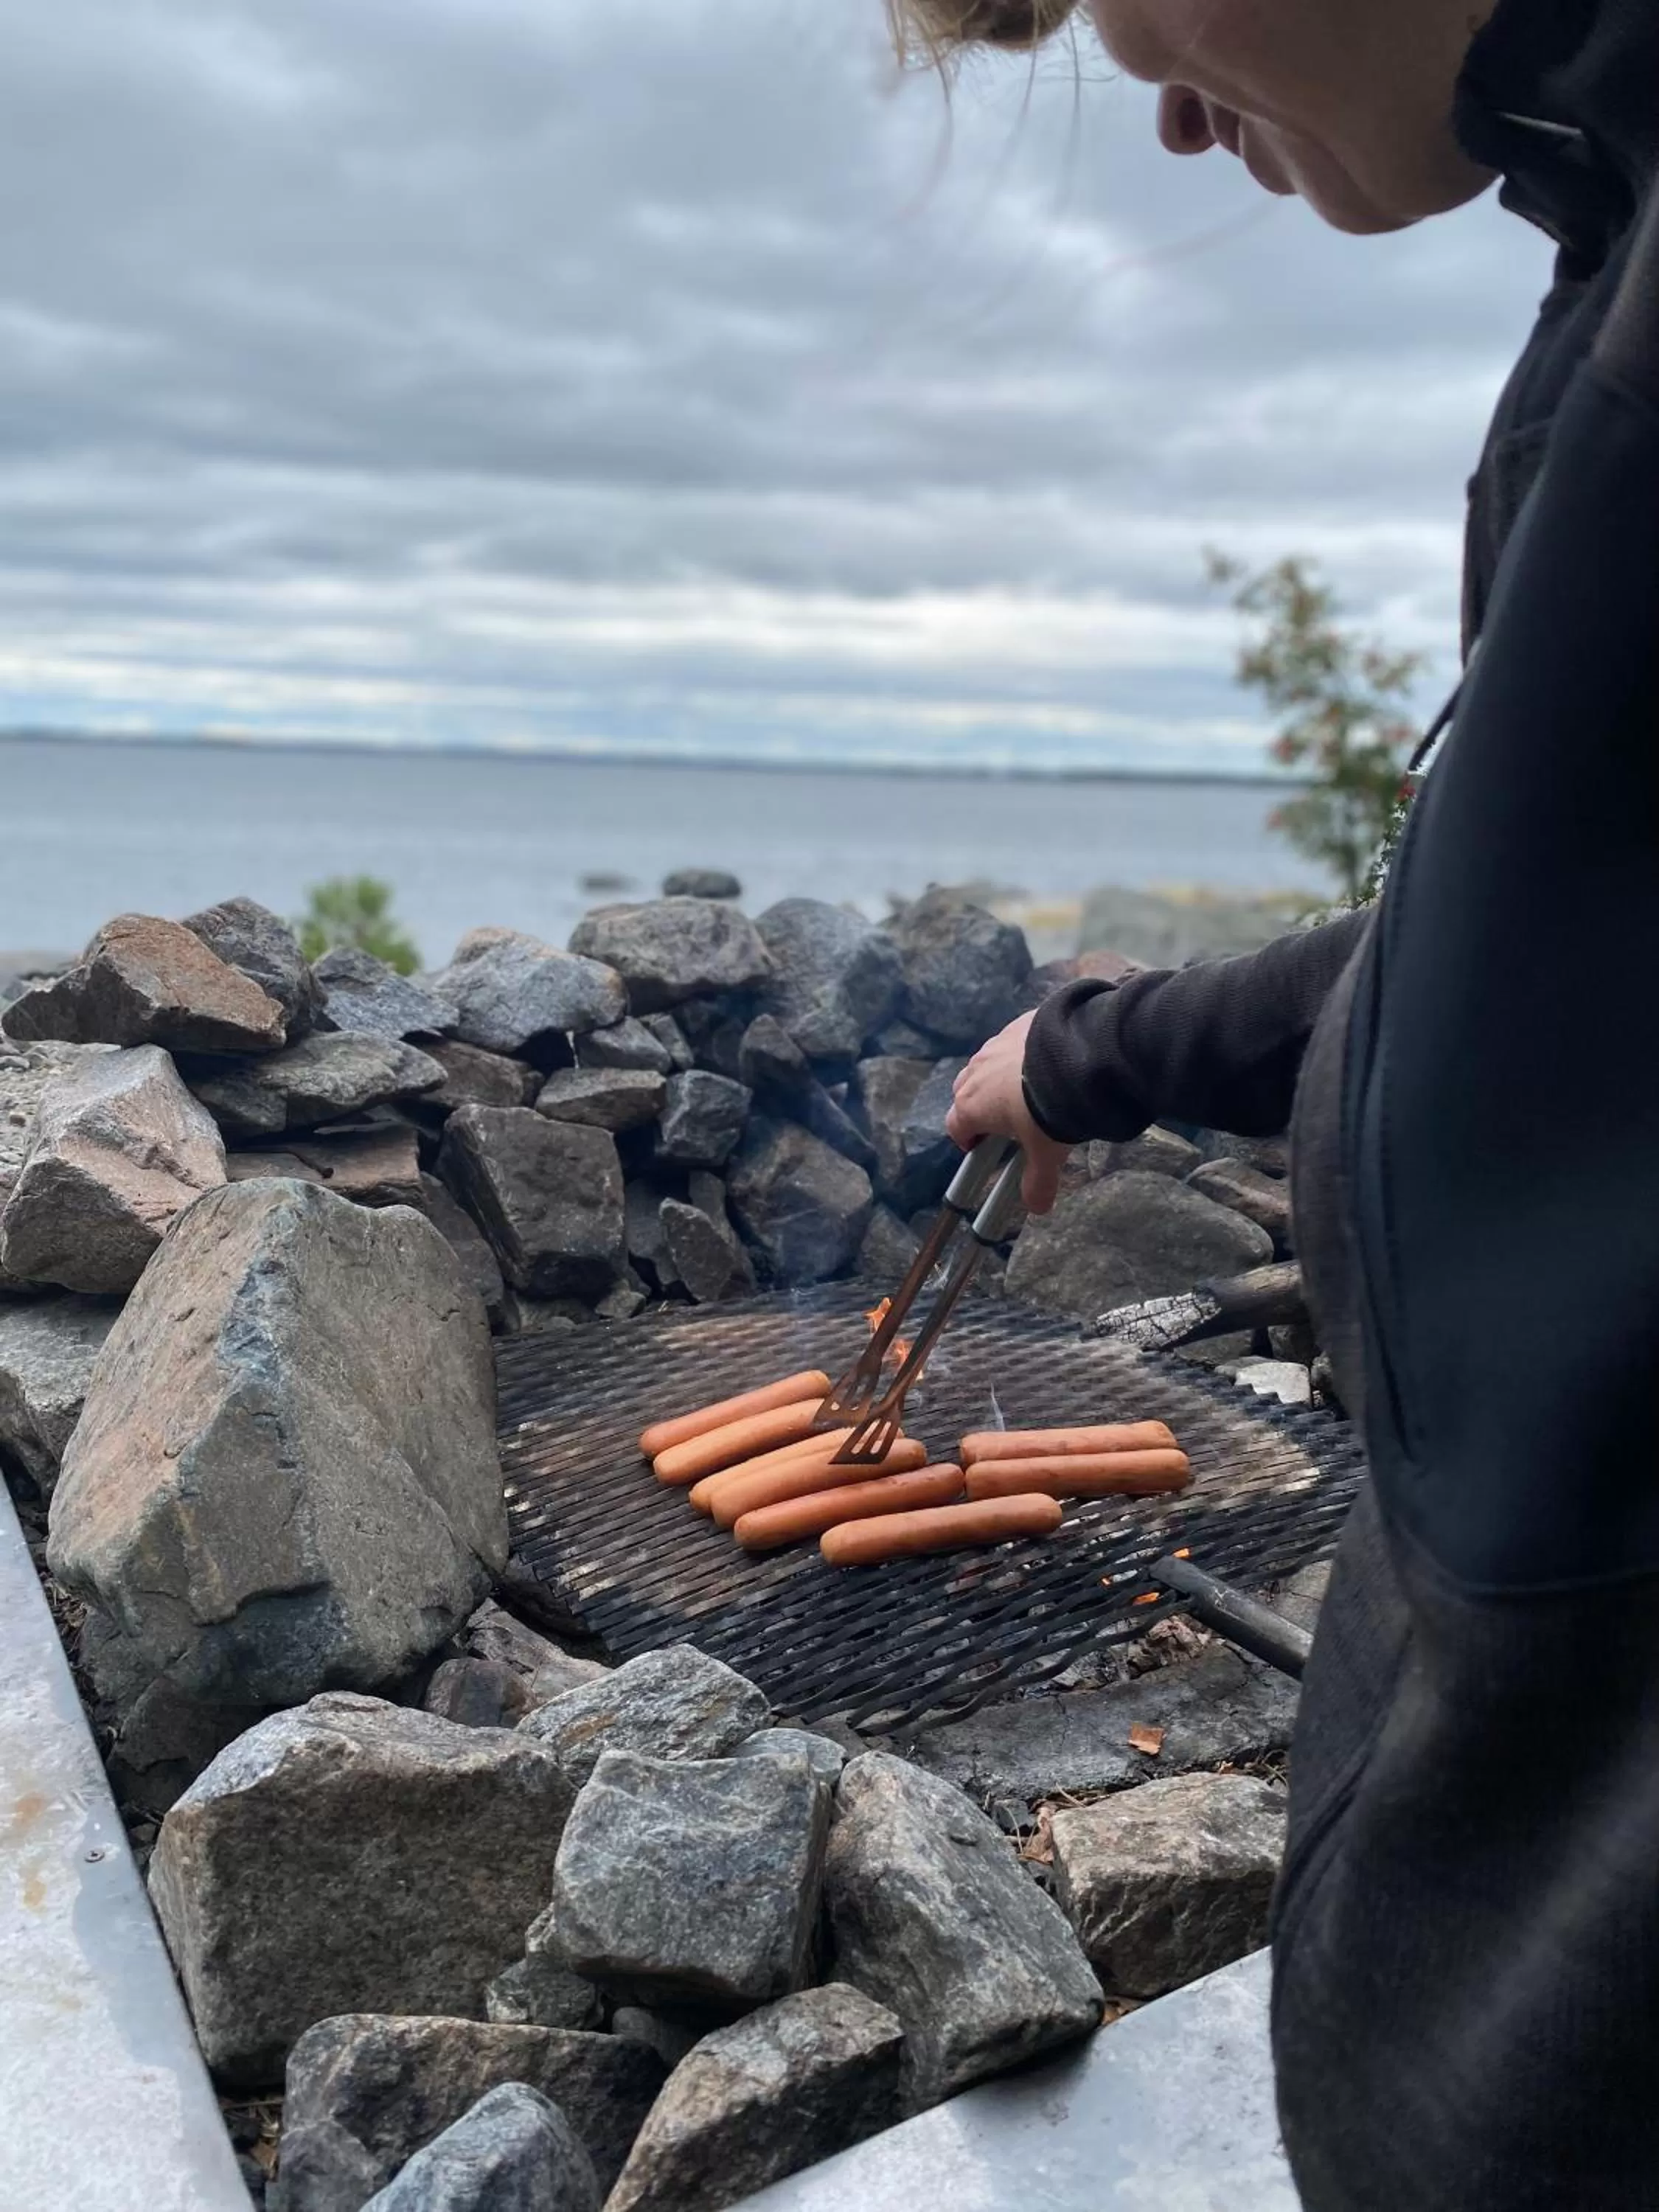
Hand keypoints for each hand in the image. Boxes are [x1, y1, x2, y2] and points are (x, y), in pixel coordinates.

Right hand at [945, 1011, 1072, 1213]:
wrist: (1077, 1055)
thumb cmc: (1050, 1110)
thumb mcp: (1046, 1151)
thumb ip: (1038, 1181)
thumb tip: (1037, 1208)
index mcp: (972, 1106)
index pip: (955, 1126)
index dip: (966, 1139)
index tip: (982, 1147)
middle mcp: (975, 1072)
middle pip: (964, 1092)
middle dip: (978, 1106)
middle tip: (1005, 1121)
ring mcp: (995, 1044)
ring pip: (985, 1065)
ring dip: (998, 1078)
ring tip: (1028, 1090)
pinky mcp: (1018, 1023)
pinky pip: (1011, 1043)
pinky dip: (1019, 1054)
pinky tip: (1044, 1062)